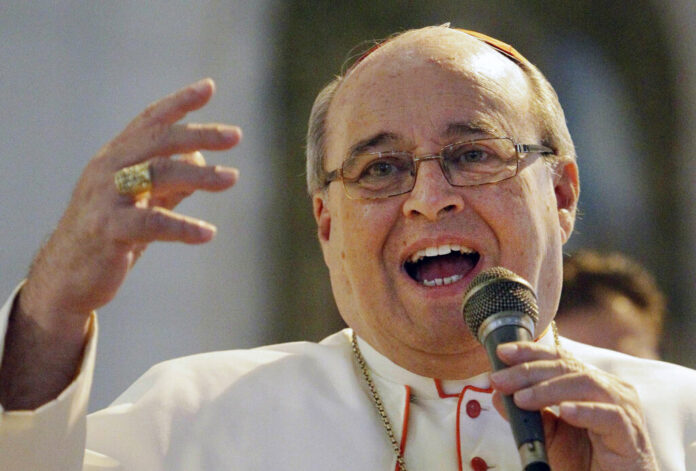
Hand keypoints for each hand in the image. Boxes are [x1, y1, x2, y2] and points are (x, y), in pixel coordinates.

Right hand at [19, 78, 240, 335]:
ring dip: (200, 174)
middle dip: (199, 134)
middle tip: (236, 135)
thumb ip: (169, 182)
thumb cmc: (109, 233)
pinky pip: (152, 223)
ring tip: (233, 178)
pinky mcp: (109, 230)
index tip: (209, 87)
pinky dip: (182, 227)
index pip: (149, 121)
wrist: (66, 275)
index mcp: (116, 157)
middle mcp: (109, 169)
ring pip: (158, 174)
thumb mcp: (140, 201)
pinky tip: (208, 234)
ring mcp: (106, 198)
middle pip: (158, 140)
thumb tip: (202, 164)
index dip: (179, 102)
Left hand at [489, 341, 657, 470]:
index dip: (529, 352)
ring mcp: (623, 408)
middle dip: (528, 370)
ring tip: (521, 398)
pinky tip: (564, 411)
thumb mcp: (550, 436)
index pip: (558, 358)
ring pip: (584, 384)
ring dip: (548, 389)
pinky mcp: (630, 433)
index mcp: (590, 384)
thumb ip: (529, 414)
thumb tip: (497, 394)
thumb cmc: (586, 462)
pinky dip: (584, 411)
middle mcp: (609, 389)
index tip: (501, 352)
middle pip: (566, 367)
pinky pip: (609, 415)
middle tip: (500, 379)